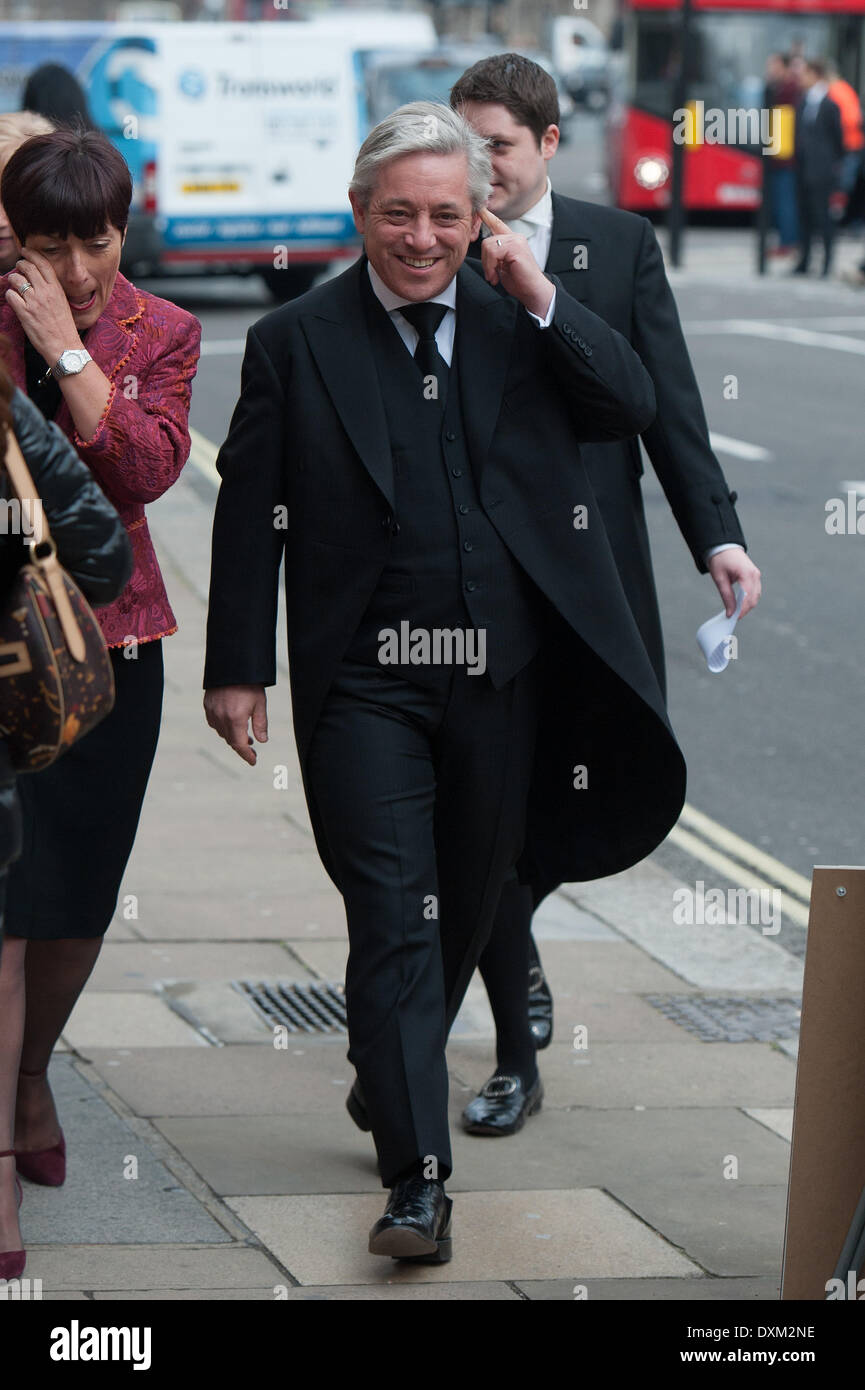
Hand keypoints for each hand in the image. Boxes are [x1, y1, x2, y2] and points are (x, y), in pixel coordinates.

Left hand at [4, 250, 81, 364]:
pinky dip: (10, 295)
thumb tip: (38, 281)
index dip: (32, 254)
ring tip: (15, 285)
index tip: (26, 251)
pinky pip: (10, 295)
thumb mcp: (63, 304)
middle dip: (20, 264)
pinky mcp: (24, 313)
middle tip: (18, 266)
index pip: (43, 264)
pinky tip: (14, 300)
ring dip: (13, 280)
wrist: (64, 347)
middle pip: (27, 268)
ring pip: (16, 280)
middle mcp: (45, 292)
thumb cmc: (64, 328)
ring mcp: (34, 302)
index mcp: (56, 289)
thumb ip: (52, 290)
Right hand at [204, 684, 267, 765]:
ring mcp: (212, 711)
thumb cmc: (249, 684)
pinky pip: (214, 723)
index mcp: (235, 718)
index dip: (247, 755)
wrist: (232, 665)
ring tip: (245, 736)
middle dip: (241, 747)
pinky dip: (223, 727)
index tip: (253, 761)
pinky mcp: (207, 705)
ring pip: (222, 732)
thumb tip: (262, 741)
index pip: (240, 745)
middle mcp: (221, 717)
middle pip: (230, 740)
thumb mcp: (260, 704)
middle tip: (252, 749)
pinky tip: (231, 724)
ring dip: (232, 737)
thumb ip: (260, 724)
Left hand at [479, 208, 553, 319]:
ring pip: (488, 246)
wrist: (533, 291)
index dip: (488, 216)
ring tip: (494, 277)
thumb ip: (495, 255)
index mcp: (512, 241)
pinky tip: (496, 276)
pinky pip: (493, 252)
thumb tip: (486, 250)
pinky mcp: (516, 247)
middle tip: (491, 275)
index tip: (481, 208)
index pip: (498, 224)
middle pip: (487, 240)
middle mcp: (515, 237)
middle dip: (485, 261)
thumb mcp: (503, 265)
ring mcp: (516, 241)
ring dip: (487, 265)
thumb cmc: (520, 281)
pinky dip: (490, 266)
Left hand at [707, 550, 761, 618]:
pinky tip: (740, 604)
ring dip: (747, 605)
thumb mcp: (720, 579)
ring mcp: (756, 575)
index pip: (747, 597)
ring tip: (735, 611)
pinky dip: (749, 599)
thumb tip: (730, 612)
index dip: (742, 610)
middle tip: (733, 616)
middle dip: (745, 609)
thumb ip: (727, 596)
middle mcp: (755, 575)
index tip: (733, 617)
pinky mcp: (755, 576)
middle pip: (754, 598)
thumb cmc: (720, 560)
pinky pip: (755, 591)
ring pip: (756, 596)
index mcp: (747, 574)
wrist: (724, 546)